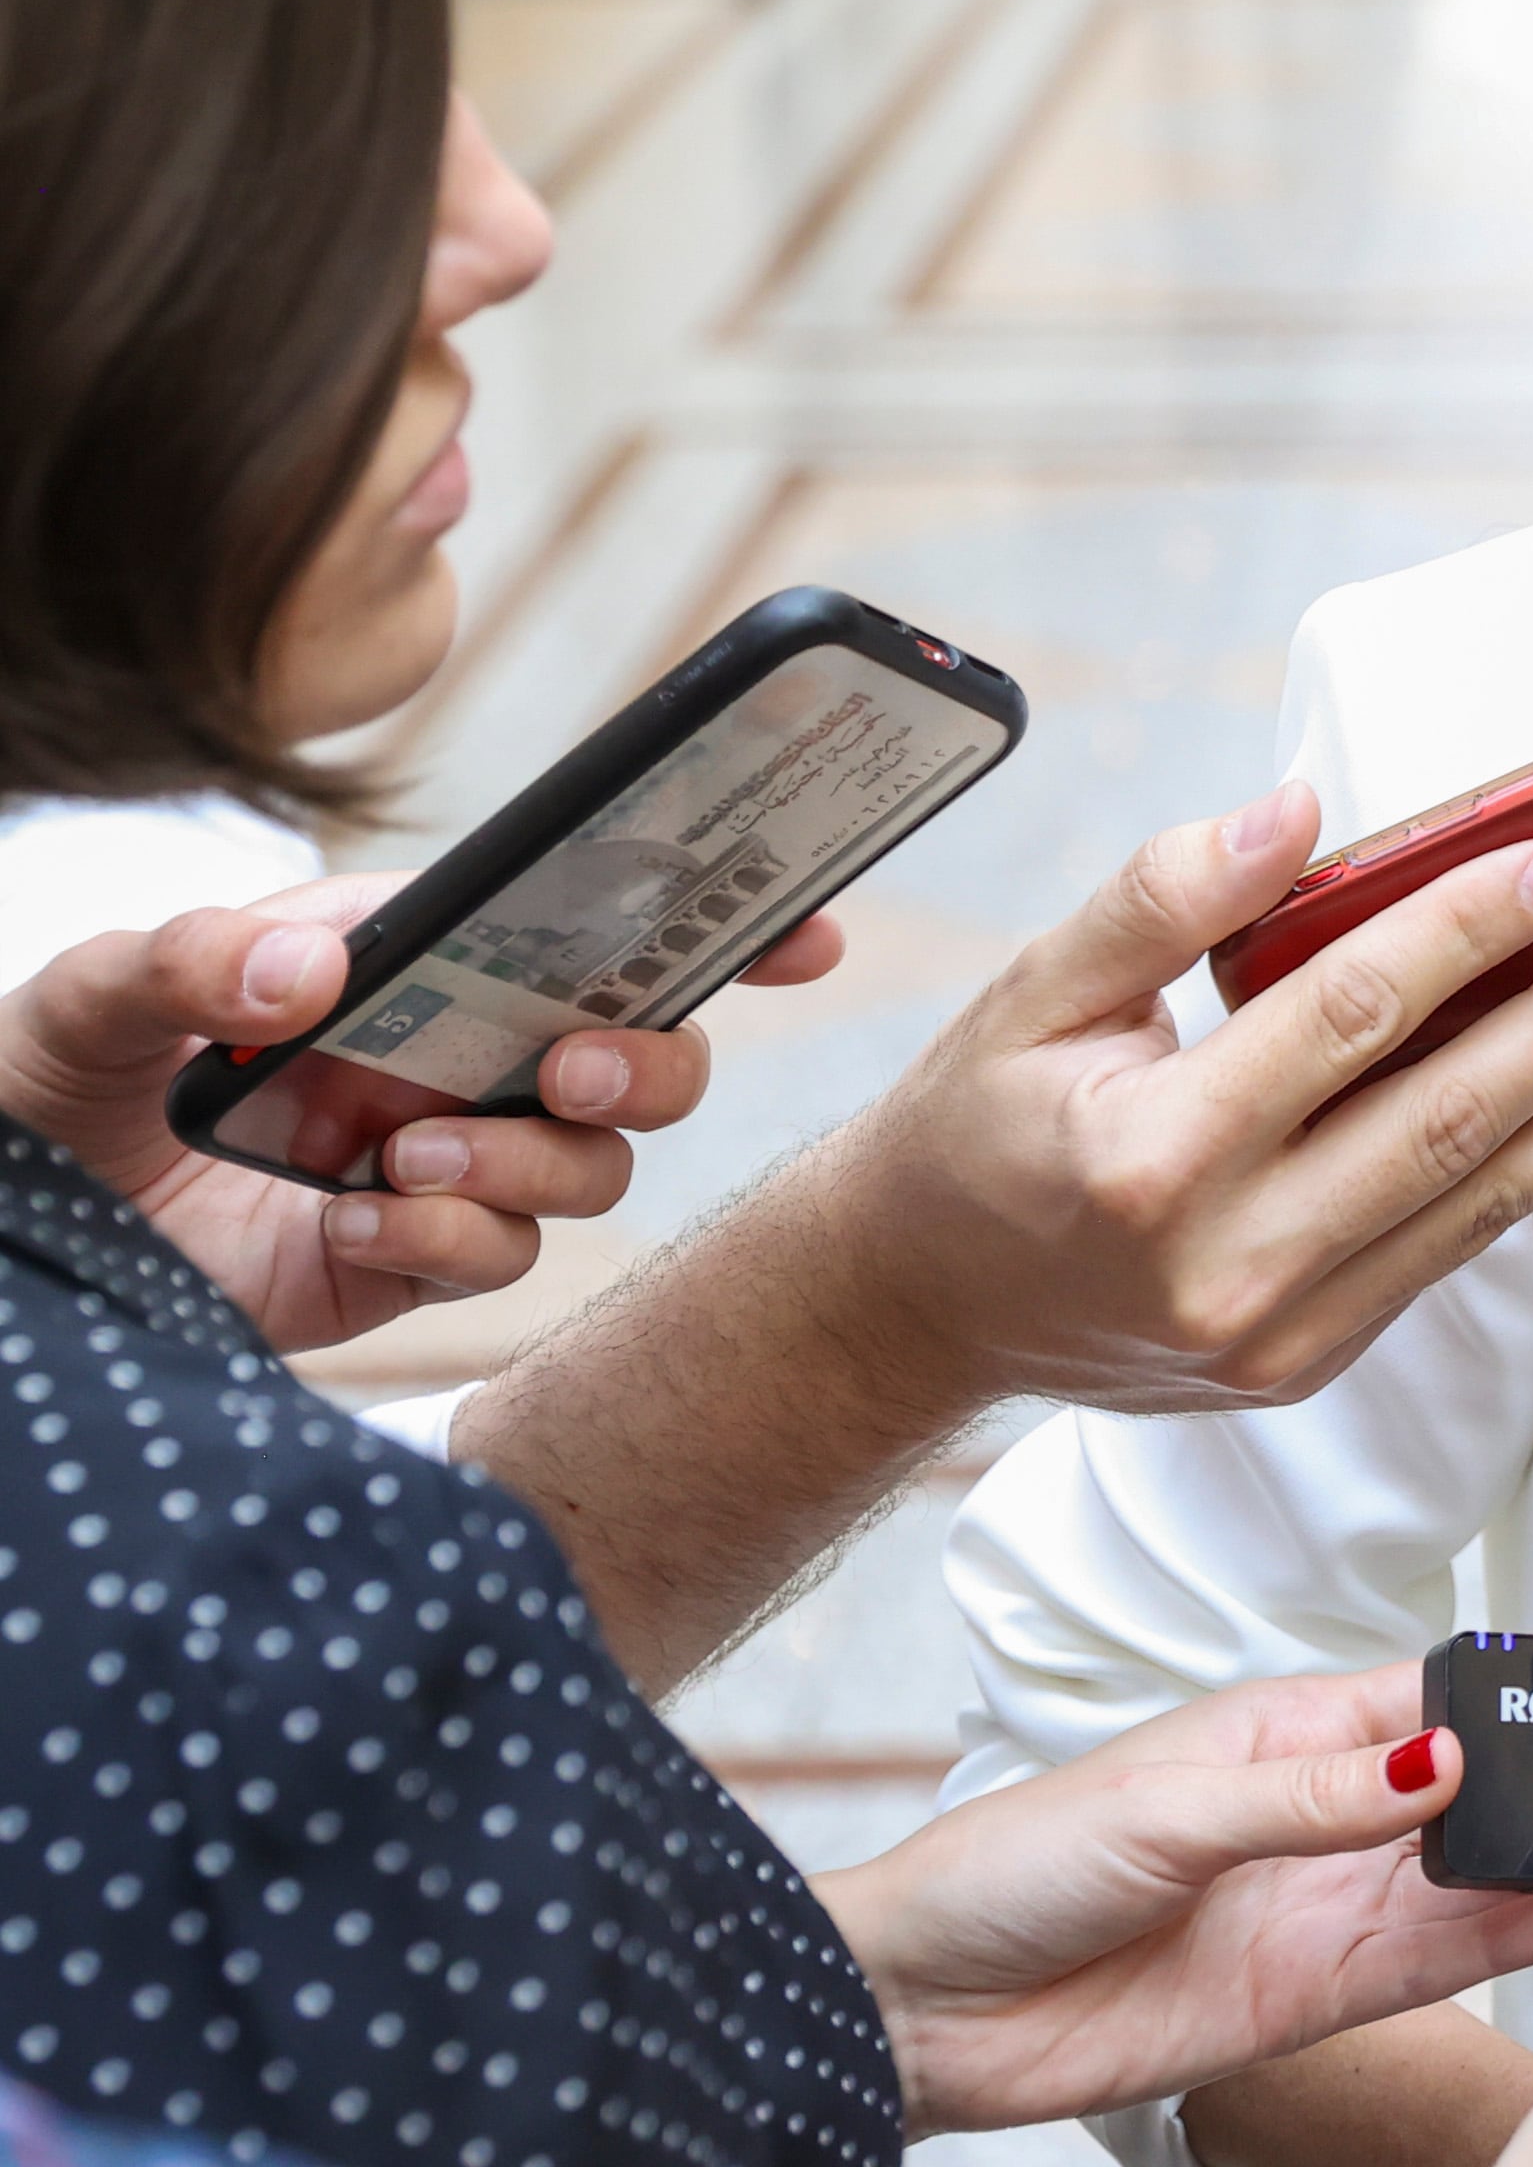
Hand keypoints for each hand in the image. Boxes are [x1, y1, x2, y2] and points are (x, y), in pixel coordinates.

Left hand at [0, 878, 837, 1348]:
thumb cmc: (35, 1083)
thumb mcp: (87, 995)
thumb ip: (186, 958)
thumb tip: (310, 980)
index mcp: (411, 957)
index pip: (587, 920)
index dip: (716, 919)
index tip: (803, 928)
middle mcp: (450, 1056)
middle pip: (640, 1053)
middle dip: (648, 1062)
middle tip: (571, 1071)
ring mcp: (438, 1162)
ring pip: (591, 1169)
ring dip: (529, 1166)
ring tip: (409, 1162)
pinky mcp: (400, 1265)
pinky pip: (496, 1262)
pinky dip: (448, 1247)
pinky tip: (354, 1228)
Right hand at [820, 781, 1532, 1410]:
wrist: (919, 1309)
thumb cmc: (976, 1132)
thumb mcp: (1036, 993)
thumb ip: (1164, 897)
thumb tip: (1297, 811)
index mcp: (1148, 1159)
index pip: (1344, 1021)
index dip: (1458, 934)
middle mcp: (1223, 1264)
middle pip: (1440, 1123)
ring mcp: (1275, 1334)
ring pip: (1471, 1206)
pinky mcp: (1307, 1363)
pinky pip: (1442, 1257)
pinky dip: (1529, 1180)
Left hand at [823, 1641, 1532, 2135]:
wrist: (927, 2008)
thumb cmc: (1010, 1872)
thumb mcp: (1164, 1810)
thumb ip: (1312, 1795)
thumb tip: (1440, 1761)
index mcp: (1283, 1735)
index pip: (1435, 1696)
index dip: (1532, 1683)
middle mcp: (1318, 1819)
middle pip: (1473, 1793)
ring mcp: (1318, 1909)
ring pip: (1468, 1883)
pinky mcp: (1306, 1998)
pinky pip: (1426, 1965)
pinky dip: (1502, 1944)